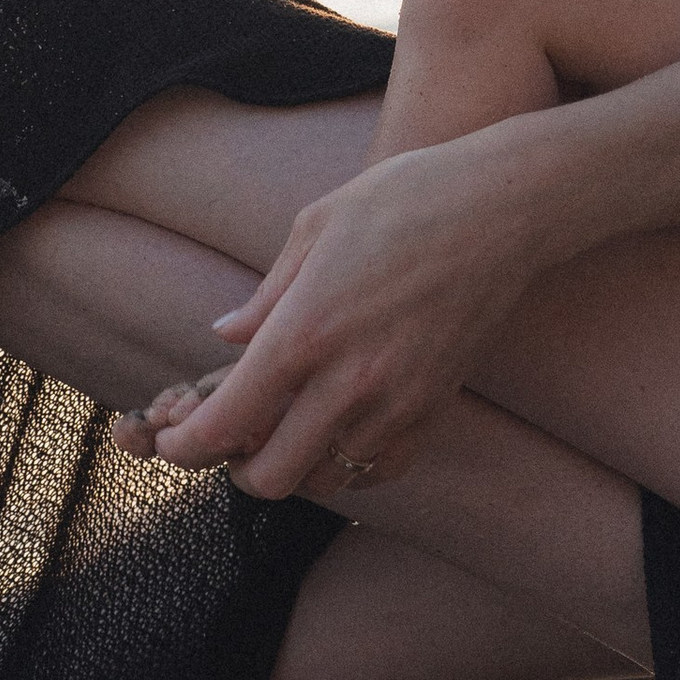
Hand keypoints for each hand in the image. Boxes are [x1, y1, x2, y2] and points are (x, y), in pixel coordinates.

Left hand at [132, 134, 551, 496]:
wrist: (504, 209)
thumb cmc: (406, 199)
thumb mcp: (316, 226)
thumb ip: (266, 295)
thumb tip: (226, 336)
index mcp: (305, 331)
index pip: (224, 424)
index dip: (185, 445)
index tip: (175, 439)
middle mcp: (348, 381)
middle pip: (269, 477)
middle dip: (236, 467)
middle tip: (231, 436)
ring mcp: (397, 403)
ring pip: (323, 481)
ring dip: (292, 466)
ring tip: (286, 426)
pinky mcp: (434, 410)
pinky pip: (377, 470)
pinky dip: (347, 465)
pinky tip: (338, 429)